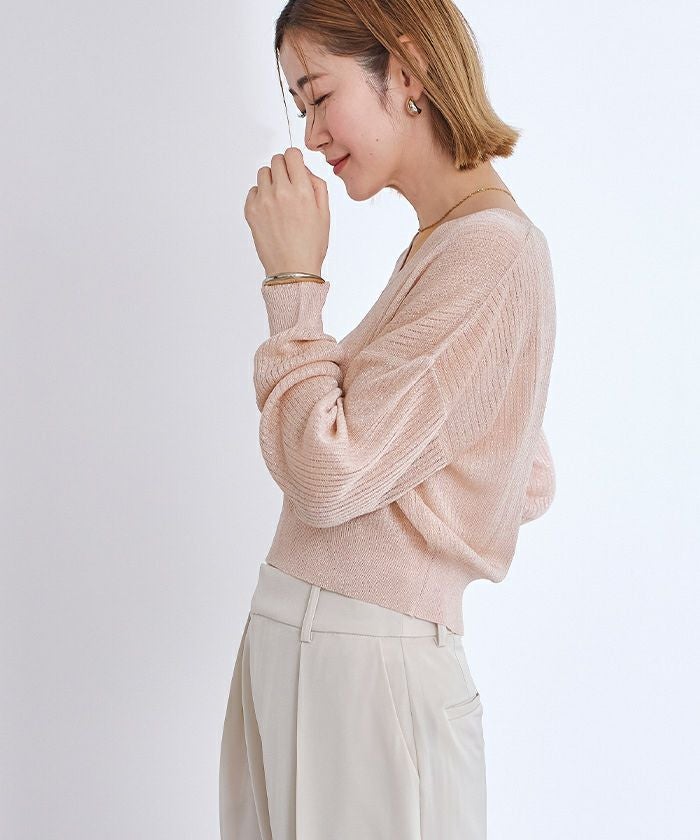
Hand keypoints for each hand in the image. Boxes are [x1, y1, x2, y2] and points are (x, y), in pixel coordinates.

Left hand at [244, 147, 329, 277]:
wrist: (292, 270)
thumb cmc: (310, 245)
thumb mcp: (325, 213)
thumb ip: (317, 185)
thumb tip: (303, 170)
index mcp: (302, 191)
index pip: (292, 154)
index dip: (295, 160)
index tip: (295, 168)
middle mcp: (281, 192)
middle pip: (276, 160)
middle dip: (283, 169)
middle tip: (289, 186)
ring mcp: (263, 201)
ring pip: (263, 173)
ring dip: (271, 180)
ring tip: (279, 199)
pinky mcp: (251, 211)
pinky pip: (253, 190)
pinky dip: (261, 195)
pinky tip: (270, 211)